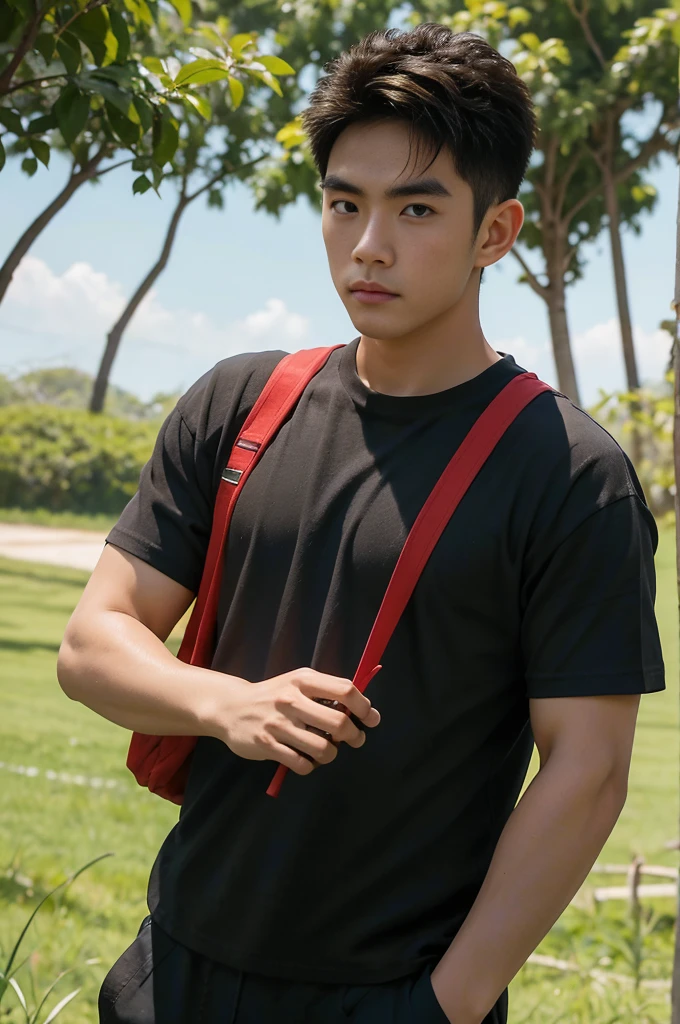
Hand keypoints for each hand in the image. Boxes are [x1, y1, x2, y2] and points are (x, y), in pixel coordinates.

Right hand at [213, 667, 380, 774]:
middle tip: (355, 739)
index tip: (371, 719)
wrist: (231, 707)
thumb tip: (366, 710)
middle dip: (354, 736)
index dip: (364, 707)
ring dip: (332, 754)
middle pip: (339, 723)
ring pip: (323, 749)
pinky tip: (306, 759)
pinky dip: (310, 765)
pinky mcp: (267, 745)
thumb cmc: (274, 695)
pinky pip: (302, 764)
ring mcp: (278, 724)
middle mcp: (291, 699)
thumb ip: (328, 691)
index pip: (345, 690)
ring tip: (327, 750)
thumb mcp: (298, 682)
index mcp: (303, 680)